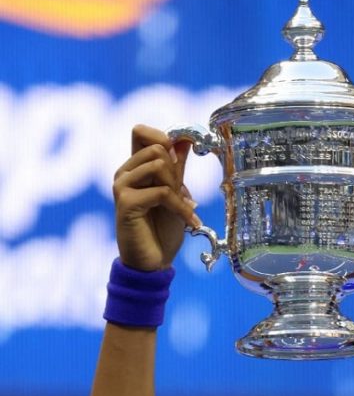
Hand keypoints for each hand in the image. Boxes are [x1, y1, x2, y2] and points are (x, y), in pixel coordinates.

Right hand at [113, 125, 199, 270]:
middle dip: (177, 171)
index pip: (141, 132)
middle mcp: (124, 173)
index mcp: (134, 168)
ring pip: (158, 164)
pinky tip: (190, 222)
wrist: (153, 263)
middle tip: (184, 197)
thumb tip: (185, 139)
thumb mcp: (176, 194)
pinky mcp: (126, 202)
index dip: (163, 137)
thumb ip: (176, 167)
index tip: (180, 159)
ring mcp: (122, 186)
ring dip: (178, 188)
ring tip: (185, 209)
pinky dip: (181, 207)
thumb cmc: (163, 231)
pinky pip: (162, 191)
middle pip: (157, 147)